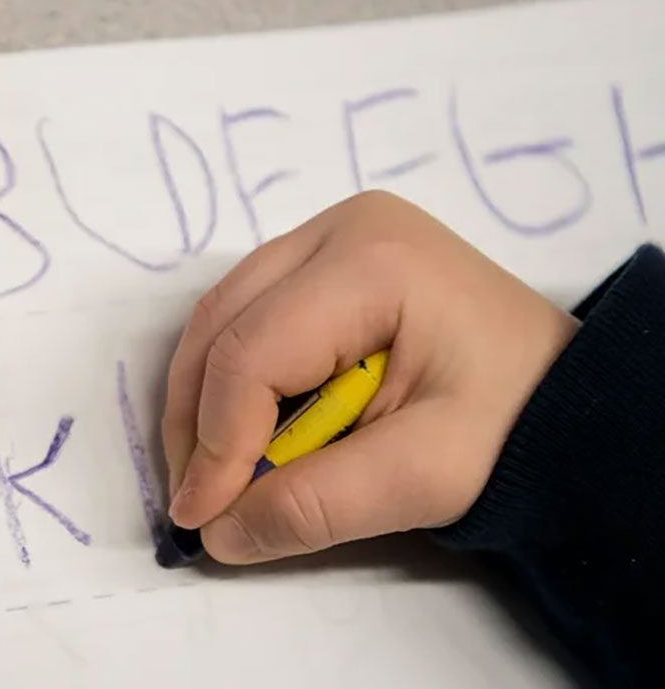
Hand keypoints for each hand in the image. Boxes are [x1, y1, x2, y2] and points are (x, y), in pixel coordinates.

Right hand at [162, 191, 577, 563]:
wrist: (567, 396)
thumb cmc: (512, 427)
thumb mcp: (423, 477)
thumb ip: (315, 506)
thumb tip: (216, 534)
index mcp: (373, 261)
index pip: (253, 352)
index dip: (215, 442)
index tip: (202, 519)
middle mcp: (339, 229)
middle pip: (222, 323)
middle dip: (195, 420)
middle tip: (195, 500)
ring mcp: (329, 236)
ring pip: (221, 317)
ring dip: (204, 400)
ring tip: (214, 474)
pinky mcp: (324, 260)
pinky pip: (246, 316)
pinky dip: (230, 381)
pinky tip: (243, 433)